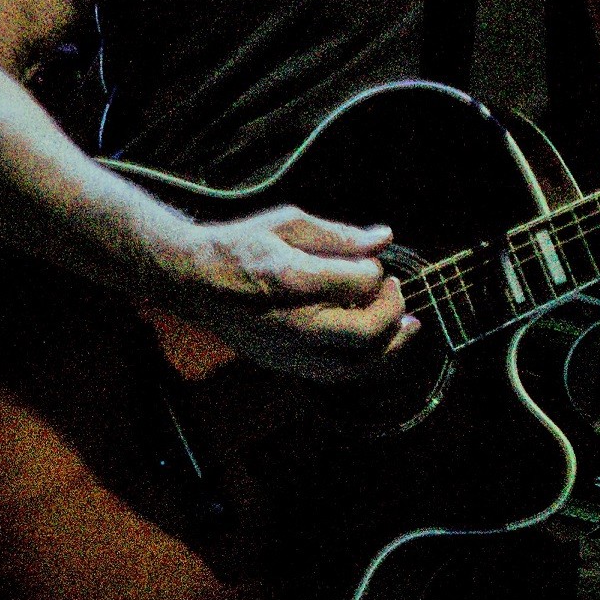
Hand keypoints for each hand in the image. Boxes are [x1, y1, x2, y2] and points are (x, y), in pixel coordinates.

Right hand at [160, 205, 420, 380]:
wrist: (193, 281)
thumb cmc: (239, 246)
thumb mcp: (288, 224)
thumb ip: (339, 235)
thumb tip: (383, 239)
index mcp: (293, 279)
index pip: (361, 282)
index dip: (375, 270)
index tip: (369, 260)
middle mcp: (294, 322)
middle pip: (365, 332)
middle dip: (392, 310)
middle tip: (395, 290)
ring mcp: (288, 349)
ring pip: (355, 364)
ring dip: (389, 345)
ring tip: (406, 326)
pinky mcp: (283, 364)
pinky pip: (335, 374)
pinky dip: (364, 362)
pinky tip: (376, 345)